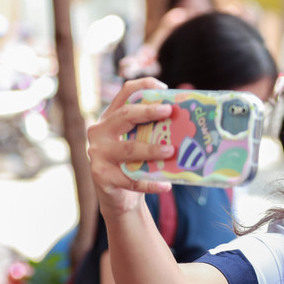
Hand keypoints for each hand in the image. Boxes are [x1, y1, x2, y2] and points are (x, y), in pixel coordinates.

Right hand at [87, 77, 175, 216]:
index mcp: (112, 118)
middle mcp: (100, 131)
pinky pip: (130, 179)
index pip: (125, 94)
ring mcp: (98, 153)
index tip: (164, 88)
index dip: (143, 86)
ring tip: (171, 151)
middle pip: (125, 115)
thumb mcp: (141, 142)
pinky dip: (150, 183)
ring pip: (129, 148)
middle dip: (148, 112)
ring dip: (151, 150)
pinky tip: (166, 186)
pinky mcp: (101, 175)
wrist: (118, 197)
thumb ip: (153, 130)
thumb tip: (186, 121)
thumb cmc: (135, 164)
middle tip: (169, 111)